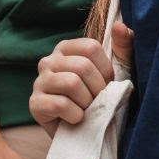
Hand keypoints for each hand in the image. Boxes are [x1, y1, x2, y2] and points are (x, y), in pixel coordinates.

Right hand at [28, 20, 133, 134]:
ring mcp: (39, 81)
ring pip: (71, 83)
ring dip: (87, 102)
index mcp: (67, 47)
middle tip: (97, 101)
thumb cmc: (102, 96)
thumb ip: (124, 45)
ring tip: (87, 109)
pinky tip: (76, 119)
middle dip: (97, 89)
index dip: (105, 69)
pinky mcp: (34, 104)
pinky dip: (76, 115)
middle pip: (82, 66)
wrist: (87, 132)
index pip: (91, 48)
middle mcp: (48, 60)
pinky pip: (60, 104)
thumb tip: (119, 26)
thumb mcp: (120, 69)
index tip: (106, 84)